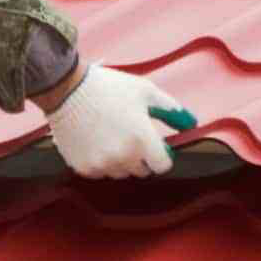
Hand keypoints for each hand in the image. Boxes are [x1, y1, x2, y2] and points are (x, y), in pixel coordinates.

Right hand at [47, 62, 193, 178]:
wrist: (67, 89)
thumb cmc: (110, 88)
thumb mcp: (146, 92)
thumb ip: (171, 110)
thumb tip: (192, 124)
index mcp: (143, 139)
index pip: (162, 165)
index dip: (161, 154)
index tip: (154, 144)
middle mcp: (124, 157)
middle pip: (142, 170)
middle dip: (140, 156)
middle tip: (128, 134)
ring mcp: (102, 164)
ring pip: (120, 172)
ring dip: (120, 160)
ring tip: (110, 135)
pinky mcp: (83, 168)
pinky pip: (100, 172)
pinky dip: (100, 162)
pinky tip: (94, 141)